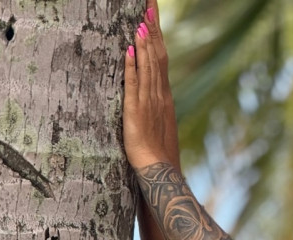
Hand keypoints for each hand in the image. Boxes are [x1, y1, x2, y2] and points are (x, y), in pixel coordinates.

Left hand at [123, 3, 180, 170]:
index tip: (151, 15)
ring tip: (140, 22)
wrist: (160, 170)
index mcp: (163, 95)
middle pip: (156, 56)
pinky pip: (134, 85)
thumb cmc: (157, 150)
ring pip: (147, 67)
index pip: (160, 58)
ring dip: (144, 43)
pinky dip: (132, 67)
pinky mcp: (136, 111)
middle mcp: (158, 94)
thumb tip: (148, 89)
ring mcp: (149, 102)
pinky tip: (129, 50)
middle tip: (148, 7)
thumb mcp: (157, 122)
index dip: (156, 35)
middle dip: (152, 30)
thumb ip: (153, 103)